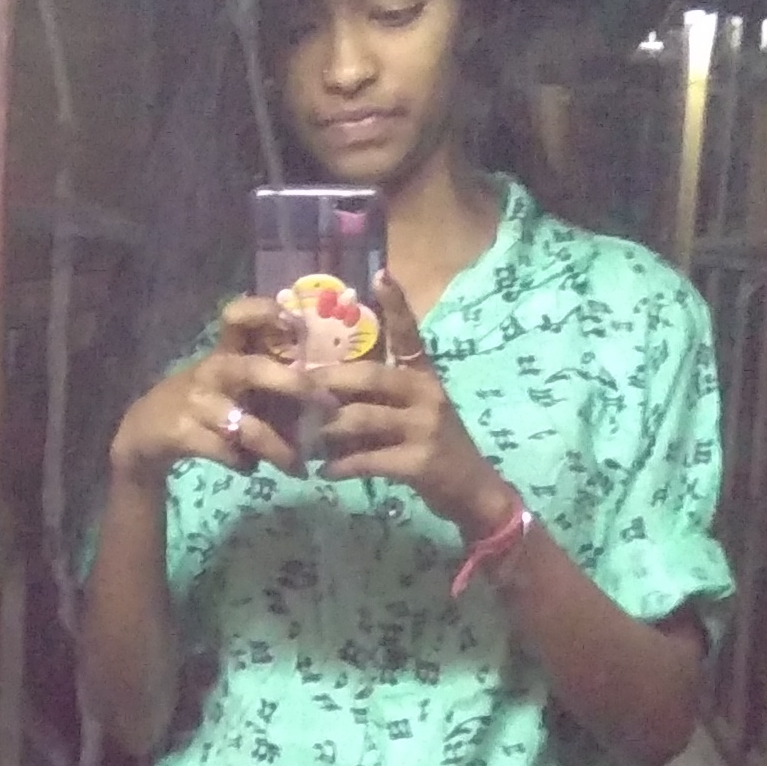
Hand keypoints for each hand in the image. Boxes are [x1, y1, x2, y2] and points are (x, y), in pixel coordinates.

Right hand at [108, 300, 307, 482]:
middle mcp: (212, 370)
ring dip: (278, 449)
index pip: (237, 316)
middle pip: (255, 369)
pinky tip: (249, 468)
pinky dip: (243, 463)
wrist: (144, 432)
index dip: (264, 312)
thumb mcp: (225, 381)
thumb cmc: (199, 403)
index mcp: (224, 352)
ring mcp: (197, 402)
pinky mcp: (183, 432)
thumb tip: (319, 393)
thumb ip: (264, 379)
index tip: (294, 323)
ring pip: (247, 426)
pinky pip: (225, 451)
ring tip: (296, 468)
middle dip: (293, 385)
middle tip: (326, 404)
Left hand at [309, 269, 512, 535]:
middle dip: (328, 381)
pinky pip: (368, 460)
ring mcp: (425, 428)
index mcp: (425, 377)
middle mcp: (427, 395)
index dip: (397, 305)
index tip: (380, 274)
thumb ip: (380, 397)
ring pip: (362, 419)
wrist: (470, 490)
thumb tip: (328, 387)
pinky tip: (324, 472)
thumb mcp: (415, 412)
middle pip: (370, 377)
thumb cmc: (434, 446)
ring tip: (302, 438)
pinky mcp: (418, 462)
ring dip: (326, 430)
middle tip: (296, 385)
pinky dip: (341, 466)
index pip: (410, 335)